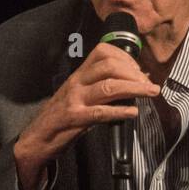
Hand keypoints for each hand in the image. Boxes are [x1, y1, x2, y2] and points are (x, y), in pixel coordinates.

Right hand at [14, 43, 160, 189]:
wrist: (37, 138)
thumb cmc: (64, 116)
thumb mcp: (82, 95)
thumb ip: (105, 86)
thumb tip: (138, 79)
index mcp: (80, 74)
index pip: (104, 52)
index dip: (126, 58)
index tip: (141, 70)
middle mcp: (77, 82)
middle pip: (109, 66)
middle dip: (134, 73)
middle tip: (149, 85)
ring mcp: (75, 100)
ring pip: (108, 87)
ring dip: (135, 88)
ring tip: (151, 93)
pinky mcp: (74, 119)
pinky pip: (100, 112)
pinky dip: (120, 111)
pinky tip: (133, 113)